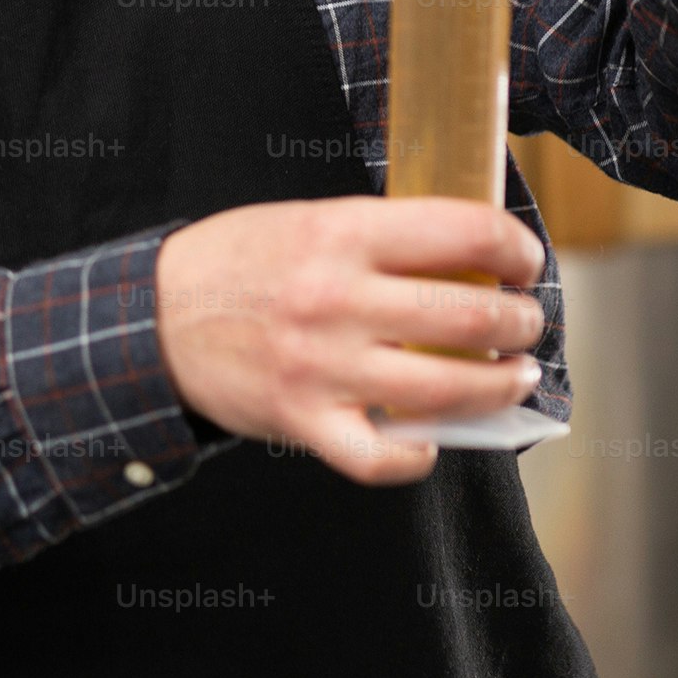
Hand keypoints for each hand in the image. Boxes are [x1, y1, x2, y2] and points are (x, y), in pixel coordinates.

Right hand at [152, 195, 548, 484]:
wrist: (151, 319)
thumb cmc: (234, 264)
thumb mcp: (307, 220)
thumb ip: (380, 237)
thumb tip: (469, 258)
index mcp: (339, 233)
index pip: (462, 231)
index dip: (514, 247)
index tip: (525, 260)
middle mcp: (335, 299)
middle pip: (467, 315)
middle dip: (520, 321)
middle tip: (526, 322)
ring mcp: (321, 367)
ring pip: (446, 389)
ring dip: (500, 384)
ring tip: (514, 376)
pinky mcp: (304, 422)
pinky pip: (383, 457)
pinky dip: (420, 455)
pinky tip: (432, 440)